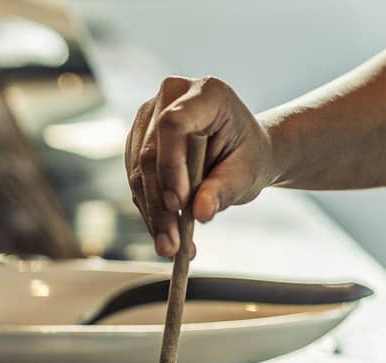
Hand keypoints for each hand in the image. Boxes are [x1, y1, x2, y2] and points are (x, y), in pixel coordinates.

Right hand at [125, 76, 279, 257]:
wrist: (242, 153)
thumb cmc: (249, 155)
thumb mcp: (247, 173)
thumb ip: (224, 189)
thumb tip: (200, 213)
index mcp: (206, 93)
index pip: (173, 123)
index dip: (170, 164)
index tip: (179, 204)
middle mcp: (170, 98)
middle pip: (150, 153)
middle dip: (159, 203)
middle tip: (171, 242)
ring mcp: (148, 119)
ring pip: (137, 172)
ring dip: (152, 214)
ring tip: (170, 246)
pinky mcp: (138, 142)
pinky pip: (136, 181)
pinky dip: (149, 211)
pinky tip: (165, 234)